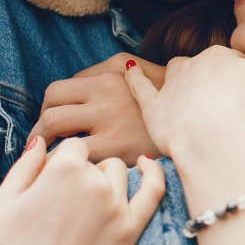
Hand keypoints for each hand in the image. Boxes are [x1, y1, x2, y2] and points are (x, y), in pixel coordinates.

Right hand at [0, 136, 164, 244]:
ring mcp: (116, 205)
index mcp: (63, 168)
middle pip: (96, 162)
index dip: (61, 163)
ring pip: (119, 174)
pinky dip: (154, 173)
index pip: (73, 147)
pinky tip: (147, 164)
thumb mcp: (4, 199)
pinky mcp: (131, 228)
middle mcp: (95, 181)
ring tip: (84, 209)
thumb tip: (41, 140)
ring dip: (105, 180)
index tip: (50, 184)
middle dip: (81, 174)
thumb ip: (26, 164)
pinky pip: (153, 190)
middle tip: (62, 206)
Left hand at [31, 53, 165, 163]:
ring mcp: (110, 119)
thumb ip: (106, 72)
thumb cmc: (168, 102)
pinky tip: (72, 173)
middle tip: (46, 145)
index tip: (54, 127)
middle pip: (50, 107)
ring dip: (45, 144)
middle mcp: (106, 92)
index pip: (57, 91)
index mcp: (110, 75)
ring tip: (52, 160)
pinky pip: (73, 154)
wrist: (202, 124)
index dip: (50, 109)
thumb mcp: (140, 71)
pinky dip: (64, 163)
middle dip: (41, 128)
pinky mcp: (117, 147)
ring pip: (53, 127)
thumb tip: (75, 83)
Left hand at [125, 45, 244, 155]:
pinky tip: (130, 69)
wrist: (210, 136)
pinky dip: (135, 77)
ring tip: (189, 88)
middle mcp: (194, 63)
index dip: (243, 79)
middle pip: (208, 66)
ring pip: (177, 69)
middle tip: (229, 104)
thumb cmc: (243, 109)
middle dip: (216, 79)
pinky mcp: (154, 106)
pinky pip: (140, 86)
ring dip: (182, 74)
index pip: (235, 61)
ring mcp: (172, 84)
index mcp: (221, 56)